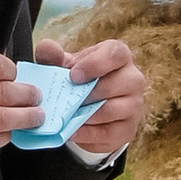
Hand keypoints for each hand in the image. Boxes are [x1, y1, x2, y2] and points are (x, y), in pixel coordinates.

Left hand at [35, 34, 145, 158]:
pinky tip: (71, 131)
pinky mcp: (127, 129)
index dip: (94, 64)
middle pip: (116, 83)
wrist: (89, 111)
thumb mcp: (65, 66)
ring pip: (111, 109)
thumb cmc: (80, 81)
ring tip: (66, 115)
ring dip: (85, 114)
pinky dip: (86, 133)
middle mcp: (133, 78)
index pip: (115, 54)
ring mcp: (134, 105)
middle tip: (68, 99)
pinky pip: (107, 132)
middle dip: (88, 93)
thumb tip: (46, 46)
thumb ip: (54, 56)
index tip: (73, 76)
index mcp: (119, 56)